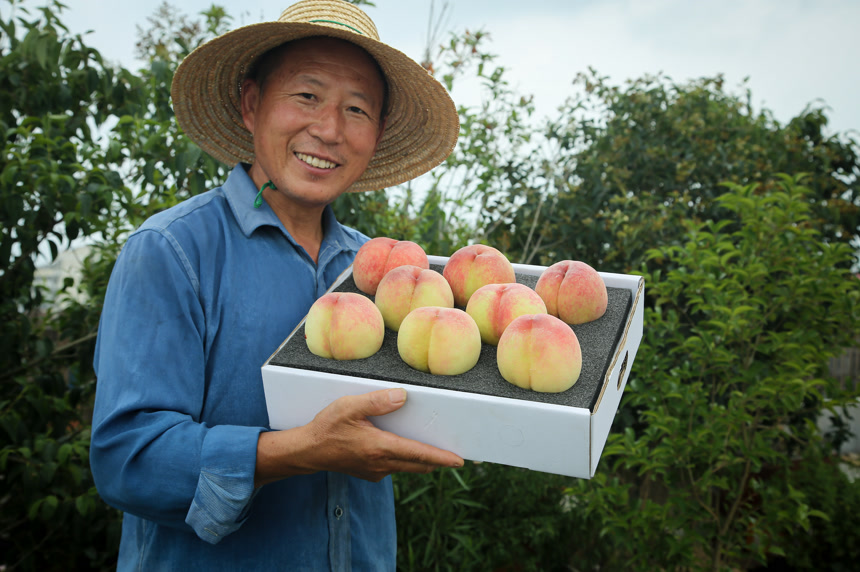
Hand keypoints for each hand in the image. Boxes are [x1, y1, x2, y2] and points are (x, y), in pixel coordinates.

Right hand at [255, 388, 463, 485]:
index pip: (419, 454)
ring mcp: (376, 471)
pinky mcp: (370, 473)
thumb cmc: (327, 427)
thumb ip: (376, 401)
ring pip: (407, 467)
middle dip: (438, 461)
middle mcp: (382, 464)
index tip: (460, 461)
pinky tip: (406, 448)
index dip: (441, 458)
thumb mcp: (348, 407)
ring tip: (436, 449)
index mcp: (380, 448)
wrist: (307, 452)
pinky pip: (395, 467)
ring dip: (422, 460)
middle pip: (419, 465)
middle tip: (458, 456)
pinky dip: (406, 460)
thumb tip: (402, 396)